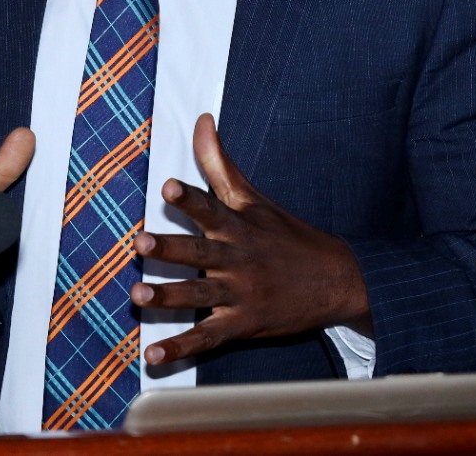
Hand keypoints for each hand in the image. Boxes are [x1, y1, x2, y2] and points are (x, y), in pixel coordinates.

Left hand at [132, 113, 369, 364]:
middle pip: (201, 253)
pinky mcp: (243, 325)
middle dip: (170, 249)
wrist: (337, 281)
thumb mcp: (255, 198)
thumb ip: (219, 163)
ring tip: (138, 296)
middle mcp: (238, 259)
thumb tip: (201, 119)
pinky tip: (154, 356)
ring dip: (169, 297)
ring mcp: (241, 294)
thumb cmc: (287, 235)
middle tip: (140, 243)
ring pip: (201, 295)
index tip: (169, 187)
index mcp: (239, 226)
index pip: (212, 207)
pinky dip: (181, 349)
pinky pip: (208, 338)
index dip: (190, 198)